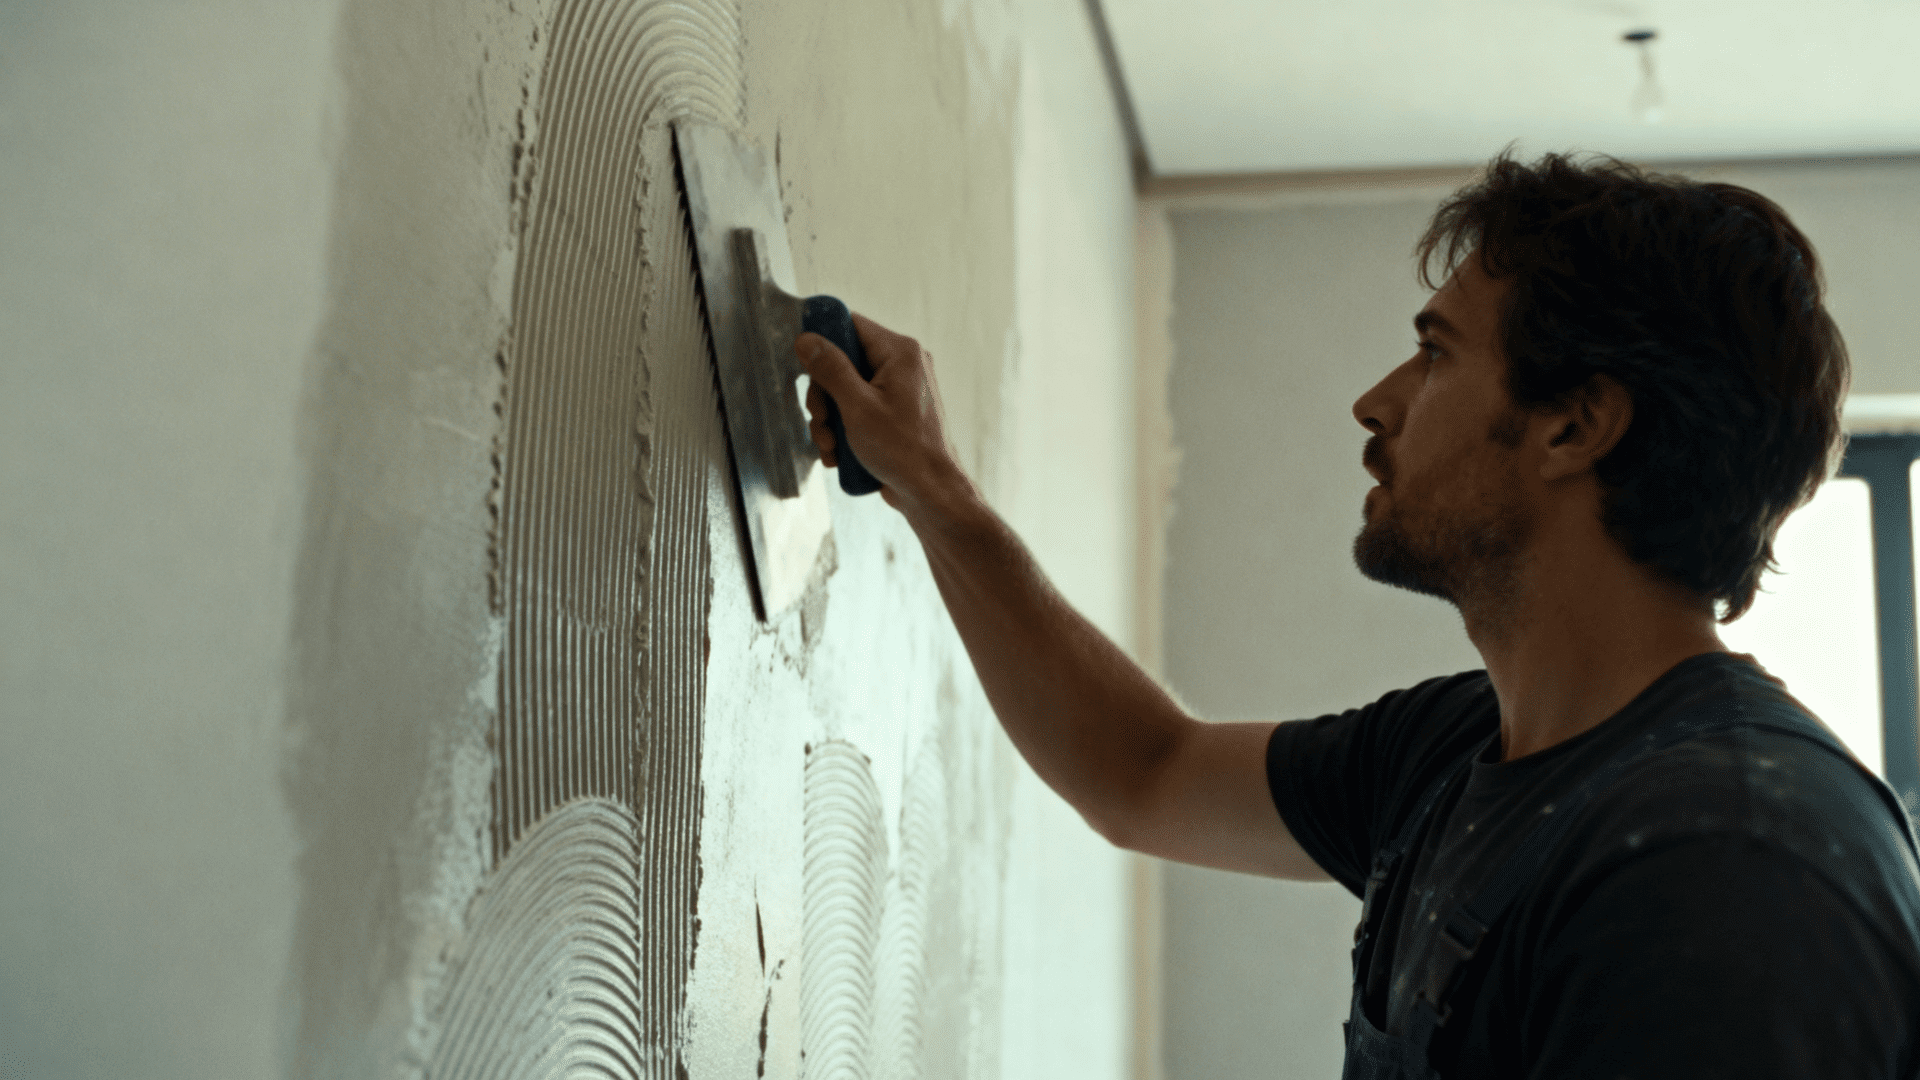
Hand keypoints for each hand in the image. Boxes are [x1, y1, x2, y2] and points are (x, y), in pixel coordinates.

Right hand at [796, 313, 971, 525]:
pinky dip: (844, 430)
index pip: (851, 325)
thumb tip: (807, 340)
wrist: (931, 494)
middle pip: (843, 362)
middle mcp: (903, 366)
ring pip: (846, 391)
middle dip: (824, 396)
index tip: (805, 365)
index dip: (822, 341)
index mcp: (900, 353)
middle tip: (820, 420)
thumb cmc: (904, 451)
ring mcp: (898, 391)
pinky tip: (839, 455)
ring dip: (830, 419)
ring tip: (831, 445)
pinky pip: (858, 410)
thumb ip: (830, 368)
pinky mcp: (893, 414)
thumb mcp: (857, 406)